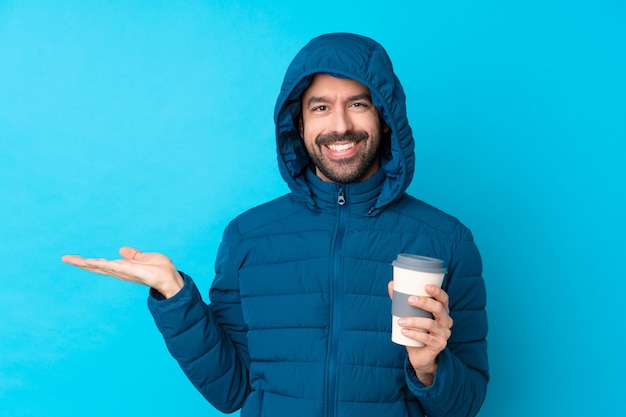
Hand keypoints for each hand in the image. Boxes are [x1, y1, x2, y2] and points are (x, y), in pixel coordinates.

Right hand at [62, 247, 183, 297]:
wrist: (170, 278)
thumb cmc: (160, 269)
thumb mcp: (145, 257)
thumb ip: (133, 255)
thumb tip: (121, 250)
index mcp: (123, 268)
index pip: (103, 264)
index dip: (90, 262)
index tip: (75, 259)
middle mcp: (120, 271)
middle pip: (97, 267)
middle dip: (81, 263)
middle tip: (65, 258)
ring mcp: (122, 271)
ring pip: (100, 266)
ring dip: (85, 263)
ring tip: (70, 259)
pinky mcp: (127, 270)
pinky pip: (110, 266)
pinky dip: (98, 264)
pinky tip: (88, 261)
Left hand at [388, 281, 452, 385]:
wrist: (419, 354)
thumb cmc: (416, 330)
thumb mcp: (410, 314)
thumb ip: (401, 300)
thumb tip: (391, 284)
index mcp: (441, 311)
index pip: (444, 299)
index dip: (437, 291)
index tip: (426, 286)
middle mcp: (446, 321)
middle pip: (439, 309)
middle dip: (424, 302)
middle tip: (410, 299)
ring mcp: (444, 334)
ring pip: (431, 324)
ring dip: (414, 321)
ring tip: (400, 320)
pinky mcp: (439, 345)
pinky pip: (427, 339)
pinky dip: (414, 334)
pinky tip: (404, 332)